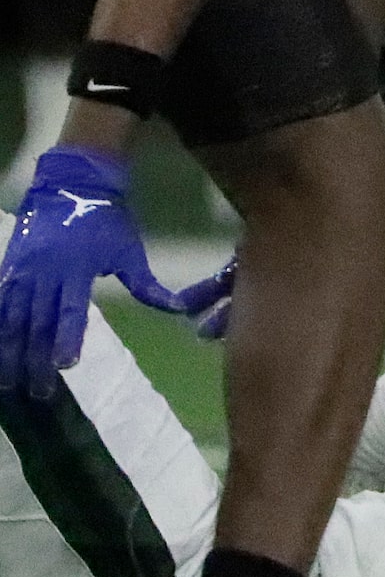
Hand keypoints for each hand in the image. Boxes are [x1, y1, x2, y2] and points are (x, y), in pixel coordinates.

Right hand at [0, 148, 231, 396]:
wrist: (72, 186)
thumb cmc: (106, 221)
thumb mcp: (129, 251)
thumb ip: (147, 285)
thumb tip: (176, 310)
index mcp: (77, 270)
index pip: (70, 311)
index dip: (66, 338)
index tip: (64, 365)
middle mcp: (45, 273)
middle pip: (38, 323)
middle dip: (35, 358)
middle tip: (38, 390)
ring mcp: (23, 271)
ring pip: (12, 318)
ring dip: (10, 351)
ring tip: (8, 382)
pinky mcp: (9, 267)